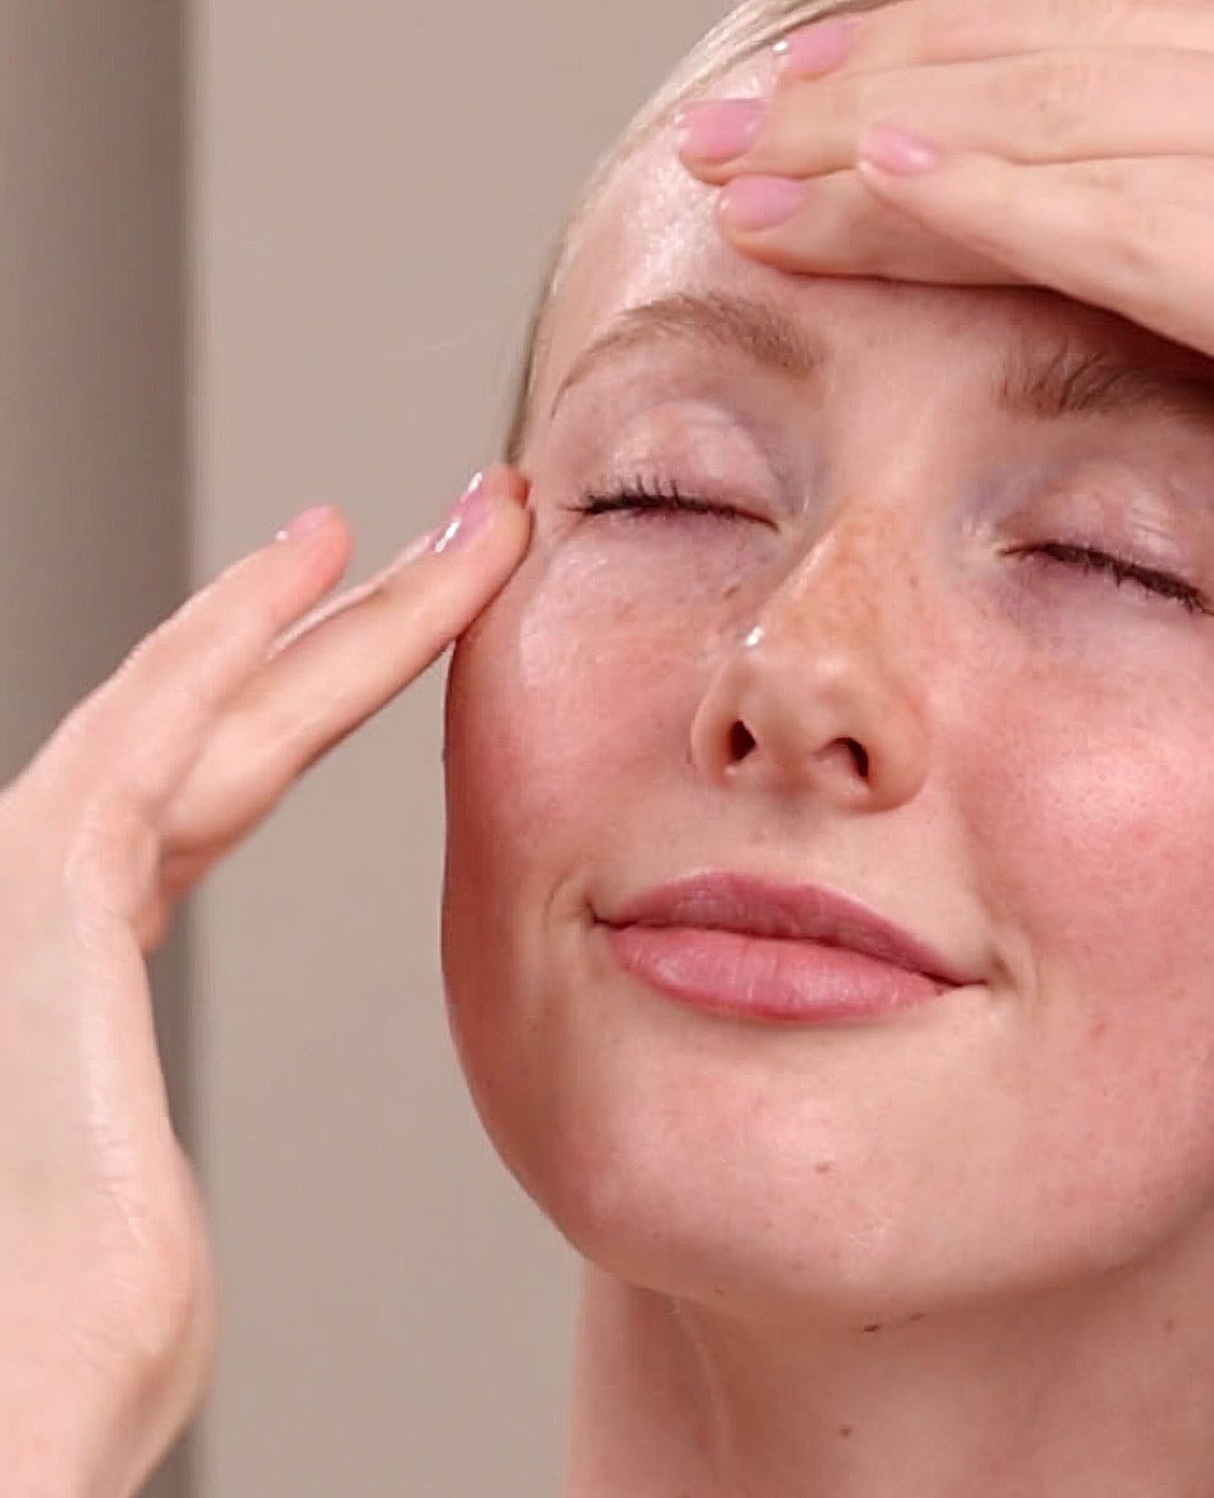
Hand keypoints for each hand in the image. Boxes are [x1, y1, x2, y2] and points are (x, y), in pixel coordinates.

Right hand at [0, 468, 528, 1495]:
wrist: (13, 1414)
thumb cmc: (78, 1356)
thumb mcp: (136, 1218)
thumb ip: (141, 1150)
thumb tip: (149, 1186)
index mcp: (83, 968)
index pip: (223, 783)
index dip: (311, 687)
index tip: (395, 617)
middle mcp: (50, 901)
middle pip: (227, 723)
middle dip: (349, 621)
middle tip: (454, 529)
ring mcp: (30, 886)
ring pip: (204, 704)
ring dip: (328, 607)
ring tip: (430, 521)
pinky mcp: (38, 894)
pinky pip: (158, 733)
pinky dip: (229, 639)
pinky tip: (312, 565)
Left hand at [678, 0, 1213, 565]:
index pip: (1102, 54)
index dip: (936, 65)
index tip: (806, 102)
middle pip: (1058, 69)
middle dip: (869, 88)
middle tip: (731, 131)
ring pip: (1067, 135)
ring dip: (883, 142)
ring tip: (747, 171)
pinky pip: (1137, 230)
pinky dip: (1000, 198)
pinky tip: (881, 184)